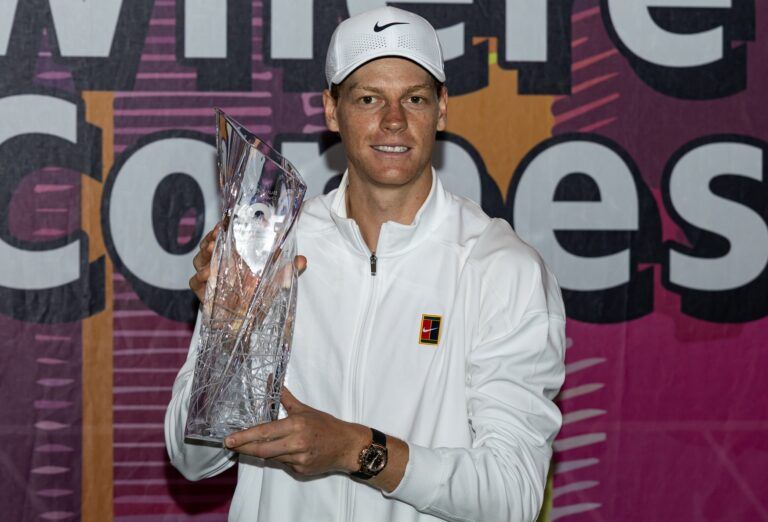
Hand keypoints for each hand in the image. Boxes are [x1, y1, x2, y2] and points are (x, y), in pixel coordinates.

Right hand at [189, 223, 306, 301]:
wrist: (247, 323)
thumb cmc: (258, 296)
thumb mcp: (276, 280)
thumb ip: (288, 269)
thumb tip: (303, 259)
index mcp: (233, 256)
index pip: (224, 237)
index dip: (222, 229)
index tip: (223, 224)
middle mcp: (218, 263)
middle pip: (207, 246)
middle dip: (210, 239)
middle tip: (216, 237)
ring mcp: (209, 278)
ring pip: (199, 261)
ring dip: (204, 256)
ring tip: (210, 252)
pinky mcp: (204, 293)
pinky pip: (195, 282)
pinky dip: (199, 279)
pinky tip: (207, 276)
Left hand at [224, 388, 368, 475]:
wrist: (347, 446)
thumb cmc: (325, 425)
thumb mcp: (305, 409)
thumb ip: (285, 398)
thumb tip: (272, 380)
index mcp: (296, 425)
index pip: (264, 432)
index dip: (244, 437)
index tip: (229, 439)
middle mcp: (296, 443)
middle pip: (262, 450)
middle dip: (244, 448)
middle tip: (230, 446)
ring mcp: (299, 459)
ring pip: (271, 458)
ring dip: (260, 452)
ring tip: (251, 446)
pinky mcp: (301, 470)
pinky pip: (283, 464)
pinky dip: (279, 458)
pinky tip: (283, 451)